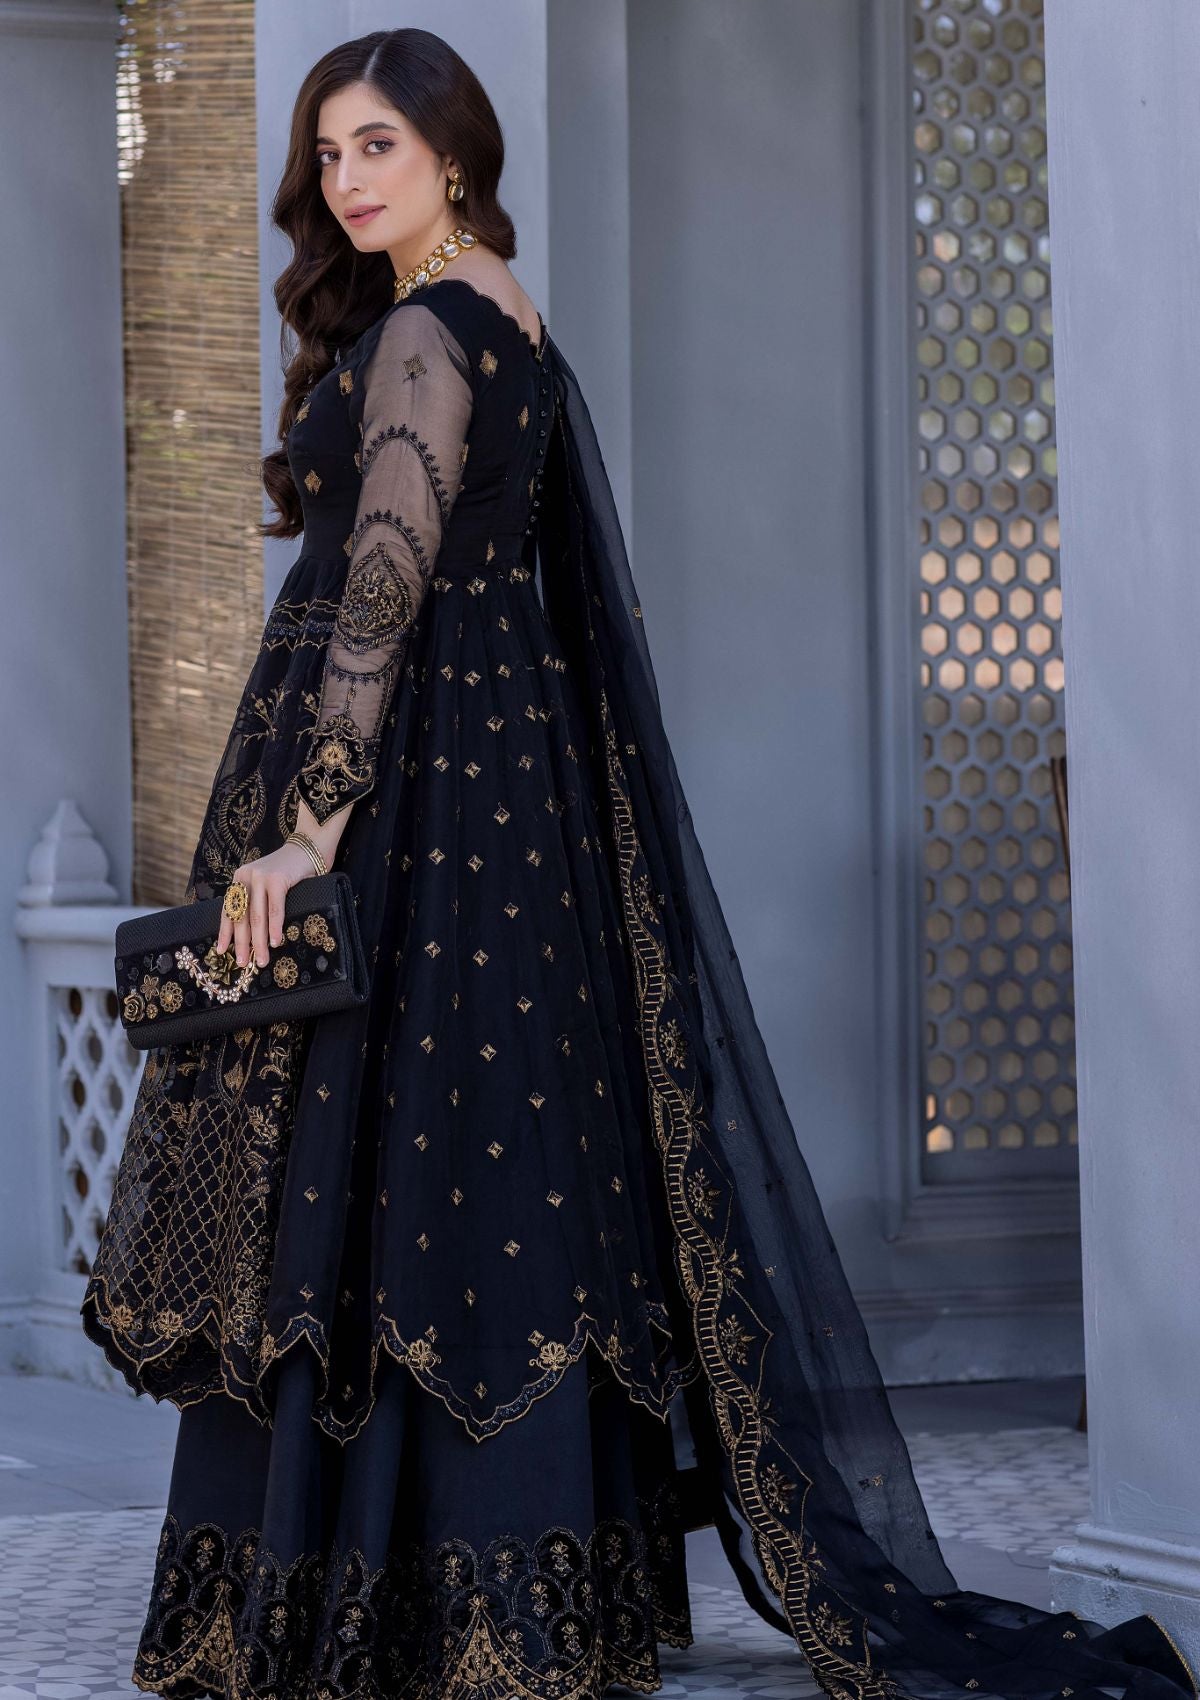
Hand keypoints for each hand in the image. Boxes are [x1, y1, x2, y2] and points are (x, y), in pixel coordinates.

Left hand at [216, 842, 319, 968]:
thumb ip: (257, 902)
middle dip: (242, 943)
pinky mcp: (277, 879)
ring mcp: (261, 877)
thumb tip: (252, 935)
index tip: (221, 951)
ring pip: (257, 917)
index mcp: (239, 879)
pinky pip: (274, 909)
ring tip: (261, 959)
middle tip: (242, 963)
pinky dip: (274, 928)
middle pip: (241, 916)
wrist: (309, 846)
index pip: (228, 910)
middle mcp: (246, 877)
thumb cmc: (290, 871)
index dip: (224, 932)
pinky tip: (274, 941)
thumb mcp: (266, 885)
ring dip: (258, 942)